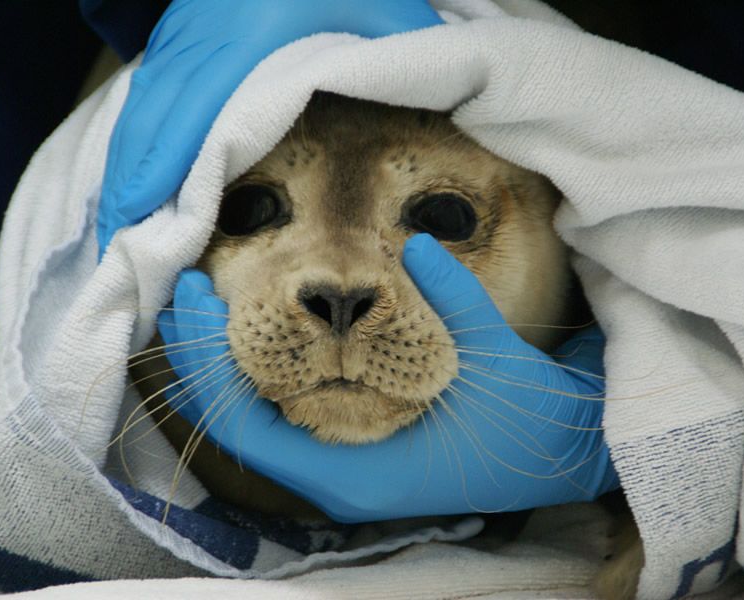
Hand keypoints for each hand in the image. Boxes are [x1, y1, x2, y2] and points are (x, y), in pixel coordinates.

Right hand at [97, 0, 443, 255]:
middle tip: (123, 260)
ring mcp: (179, 49)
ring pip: (139, 124)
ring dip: (126, 181)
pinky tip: (133, 189)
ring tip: (122, 239)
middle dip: (133, 198)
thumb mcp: (381, 7)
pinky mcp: (174, 48)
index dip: (166, 181)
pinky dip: (134, 153)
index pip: (198, 125)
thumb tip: (453, 106)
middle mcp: (201, 54)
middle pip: (152, 135)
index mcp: (249, 48)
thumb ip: (409, 55)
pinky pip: (144, 108)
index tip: (145, 231)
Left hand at [157, 234, 617, 522]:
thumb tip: (415, 248)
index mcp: (356, 473)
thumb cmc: (528, 424)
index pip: (248, 427)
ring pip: (261, 423)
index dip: (210, 364)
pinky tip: (259, 334)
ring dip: (228, 367)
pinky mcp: (360, 446)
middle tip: (180, 293)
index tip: (193, 297)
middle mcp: (340, 479)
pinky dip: (264, 374)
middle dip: (204, 361)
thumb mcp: (495, 360)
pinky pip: (290, 415)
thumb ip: (455, 301)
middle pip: (242, 426)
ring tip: (206, 309)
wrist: (563, 454)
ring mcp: (348, 465)